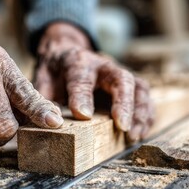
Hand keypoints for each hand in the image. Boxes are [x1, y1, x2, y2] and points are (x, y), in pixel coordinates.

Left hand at [35, 22, 153, 140]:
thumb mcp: (42, 79)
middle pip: (122, 79)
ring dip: (140, 113)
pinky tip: (140, 133)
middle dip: (125, 103)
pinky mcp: (130, 86)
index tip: (83, 115)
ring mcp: (120, 75)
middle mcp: (104, 66)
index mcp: (78, 62)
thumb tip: (51, 121)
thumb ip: (44, 99)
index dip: (83, 95)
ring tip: (133, 135)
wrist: (68, 53)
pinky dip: (146, 116)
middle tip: (122, 126)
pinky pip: (145, 98)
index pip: (82, 76)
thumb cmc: (56, 71)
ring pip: (139, 89)